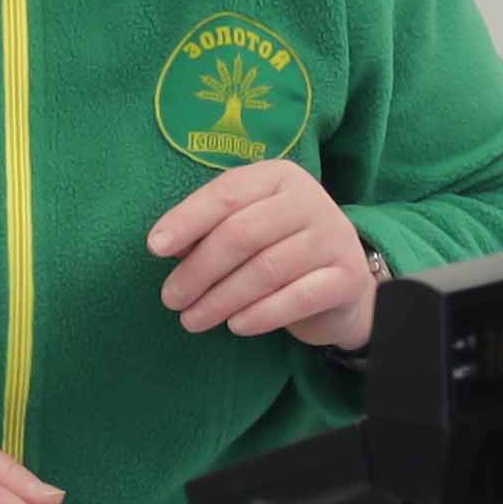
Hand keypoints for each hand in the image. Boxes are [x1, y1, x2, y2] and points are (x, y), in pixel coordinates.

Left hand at [149, 160, 378, 349]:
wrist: (341, 282)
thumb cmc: (278, 249)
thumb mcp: (246, 228)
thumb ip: (210, 230)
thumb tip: (165, 246)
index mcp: (279, 177)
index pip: (226, 193)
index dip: (187, 219)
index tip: (154, 247)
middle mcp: (310, 200)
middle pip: (242, 234)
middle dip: (199, 270)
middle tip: (171, 299)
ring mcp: (333, 237)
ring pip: (266, 270)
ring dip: (221, 300)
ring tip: (192, 320)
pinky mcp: (348, 278)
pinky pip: (297, 299)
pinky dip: (260, 315)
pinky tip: (235, 326)